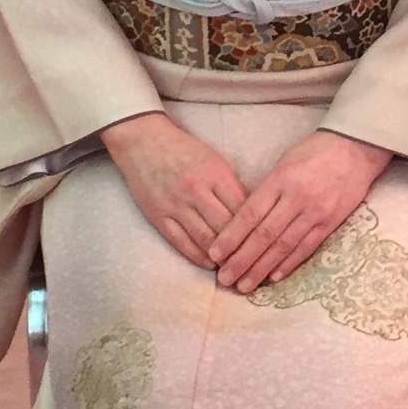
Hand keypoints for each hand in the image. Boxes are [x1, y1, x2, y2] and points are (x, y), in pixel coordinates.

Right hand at [102, 111, 245, 266]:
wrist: (142, 141)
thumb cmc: (183, 149)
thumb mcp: (215, 160)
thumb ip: (232, 186)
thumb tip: (253, 214)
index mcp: (215, 173)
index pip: (242, 208)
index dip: (255, 229)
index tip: (264, 243)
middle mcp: (196, 190)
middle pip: (226, 227)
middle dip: (241, 248)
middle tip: (253, 262)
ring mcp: (176, 205)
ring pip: (205, 239)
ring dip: (221, 257)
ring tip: (233, 267)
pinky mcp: (159, 216)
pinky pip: (181, 243)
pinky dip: (197, 256)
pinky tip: (209, 264)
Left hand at [207, 129, 392, 295]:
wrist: (356, 147)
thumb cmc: (314, 151)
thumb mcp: (283, 163)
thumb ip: (267, 190)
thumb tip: (245, 220)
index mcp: (280, 180)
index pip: (250, 214)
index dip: (231, 237)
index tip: (215, 254)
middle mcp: (296, 198)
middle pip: (264, 235)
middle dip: (241, 260)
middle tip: (224, 278)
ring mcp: (315, 212)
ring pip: (283, 246)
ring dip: (262, 268)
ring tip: (245, 285)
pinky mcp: (331, 222)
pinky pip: (307, 247)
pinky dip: (289, 264)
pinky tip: (274, 277)